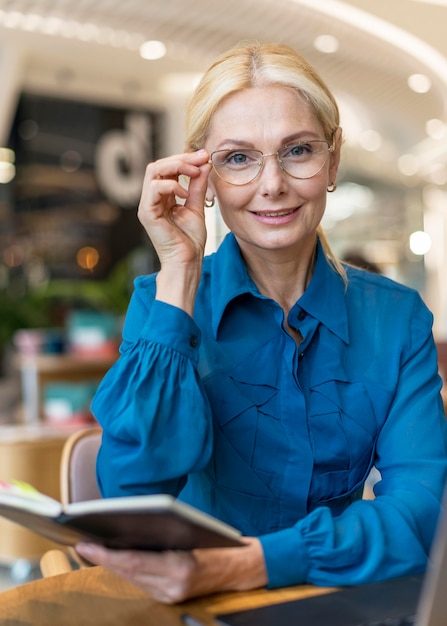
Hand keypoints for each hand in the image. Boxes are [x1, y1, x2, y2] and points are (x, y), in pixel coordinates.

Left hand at [76, 537, 266, 603]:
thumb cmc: (221, 541)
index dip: (106, 554)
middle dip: (103, 559)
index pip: (133, 562)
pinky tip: (116, 560)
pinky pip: (142, 583)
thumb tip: (130, 525)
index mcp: (180, 567)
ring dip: (112, 565)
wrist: (244, 566)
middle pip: (129, 573)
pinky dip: (127, 571)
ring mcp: (173, 595)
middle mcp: (174, 586)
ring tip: (93, 550)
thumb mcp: (194, 530)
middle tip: (82, 544)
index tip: (85, 543)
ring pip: (133, 579)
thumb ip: (165, 532)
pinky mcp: (172, 597)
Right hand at [138, 150, 211, 268]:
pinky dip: (172, 185)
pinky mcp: (147, 213)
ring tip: (195, 173)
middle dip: (182, 158)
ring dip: (177, 166)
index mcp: (162, 197)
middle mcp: (152, 199)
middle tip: (202, 158)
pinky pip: (154, 188)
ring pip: (154, 170)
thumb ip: (198, 186)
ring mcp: (147, 205)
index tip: (205, 155)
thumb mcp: (197, 207)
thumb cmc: (191, 241)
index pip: (168, 168)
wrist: (187, 262)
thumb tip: (204, 164)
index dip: (185, 158)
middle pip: (159, 165)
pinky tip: (184, 193)